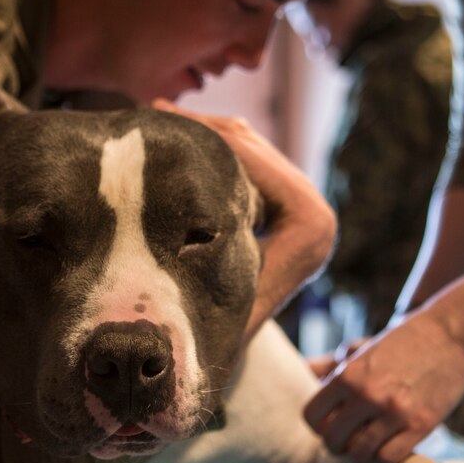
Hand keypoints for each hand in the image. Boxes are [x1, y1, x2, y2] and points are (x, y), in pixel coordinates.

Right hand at [152, 100, 335, 337]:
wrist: (230, 350)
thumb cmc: (220, 333)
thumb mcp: (213, 302)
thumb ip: (204, 270)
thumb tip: (166, 232)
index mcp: (309, 225)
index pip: (251, 158)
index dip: (205, 134)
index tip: (160, 120)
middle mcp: (312, 208)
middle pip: (251, 146)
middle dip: (199, 125)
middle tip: (151, 112)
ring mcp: (299, 200)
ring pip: (247, 146)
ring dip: (200, 132)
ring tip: (153, 121)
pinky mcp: (282, 200)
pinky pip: (245, 158)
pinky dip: (208, 146)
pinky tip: (170, 140)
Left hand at [303, 315, 463, 462]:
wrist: (451, 333)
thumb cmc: (404, 342)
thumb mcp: (365, 350)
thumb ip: (335, 366)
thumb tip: (303, 369)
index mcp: (348, 374)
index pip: (312, 416)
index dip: (319, 425)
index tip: (331, 423)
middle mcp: (367, 393)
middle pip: (332, 439)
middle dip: (338, 443)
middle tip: (350, 438)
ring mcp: (393, 411)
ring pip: (359, 453)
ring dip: (361, 452)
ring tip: (370, 443)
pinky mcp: (420, 425)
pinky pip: (389, 458)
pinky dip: (386, 457)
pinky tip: (391, 445)